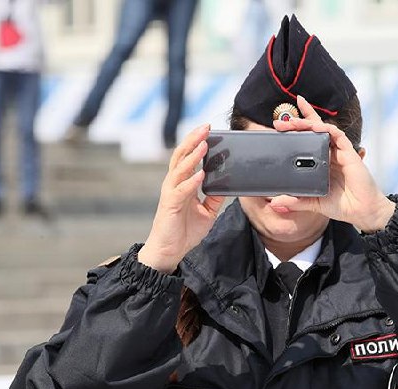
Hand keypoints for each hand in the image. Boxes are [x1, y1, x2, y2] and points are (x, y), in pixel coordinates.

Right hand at [138, 124, 224, 271]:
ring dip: (193, 156)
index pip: (188, 157)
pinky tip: (201, 173)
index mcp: (182, 183)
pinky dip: (191, 181)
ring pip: (180, 168)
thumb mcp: (207, 212)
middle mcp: (174, 184)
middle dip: (194, 140)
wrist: (170, 251)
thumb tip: (227, 186)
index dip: (197, 142)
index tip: (209, 130)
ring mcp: (171, 193)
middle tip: (206, 127)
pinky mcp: (170, 205)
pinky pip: (181, 190)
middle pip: (182, 155)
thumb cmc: (184, 231)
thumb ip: (215, 198)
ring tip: (204, 144)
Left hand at [271, 96, 394, 232]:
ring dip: (308, 123)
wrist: (362, 212)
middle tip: (278, 122)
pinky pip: (338, 136)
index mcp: (321, 162)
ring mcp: (340, 152)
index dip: (296, 130)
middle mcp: (330, 154)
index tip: (279, 126)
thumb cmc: (342, 205)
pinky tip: (316, 127)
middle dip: (297, 123)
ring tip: (292, 121)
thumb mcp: (312, 203)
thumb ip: (295, 201)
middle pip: (313, 131)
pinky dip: (327, 130)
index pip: (308, 140)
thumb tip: (274, 202)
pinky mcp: (349, 154)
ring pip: (323, 130)